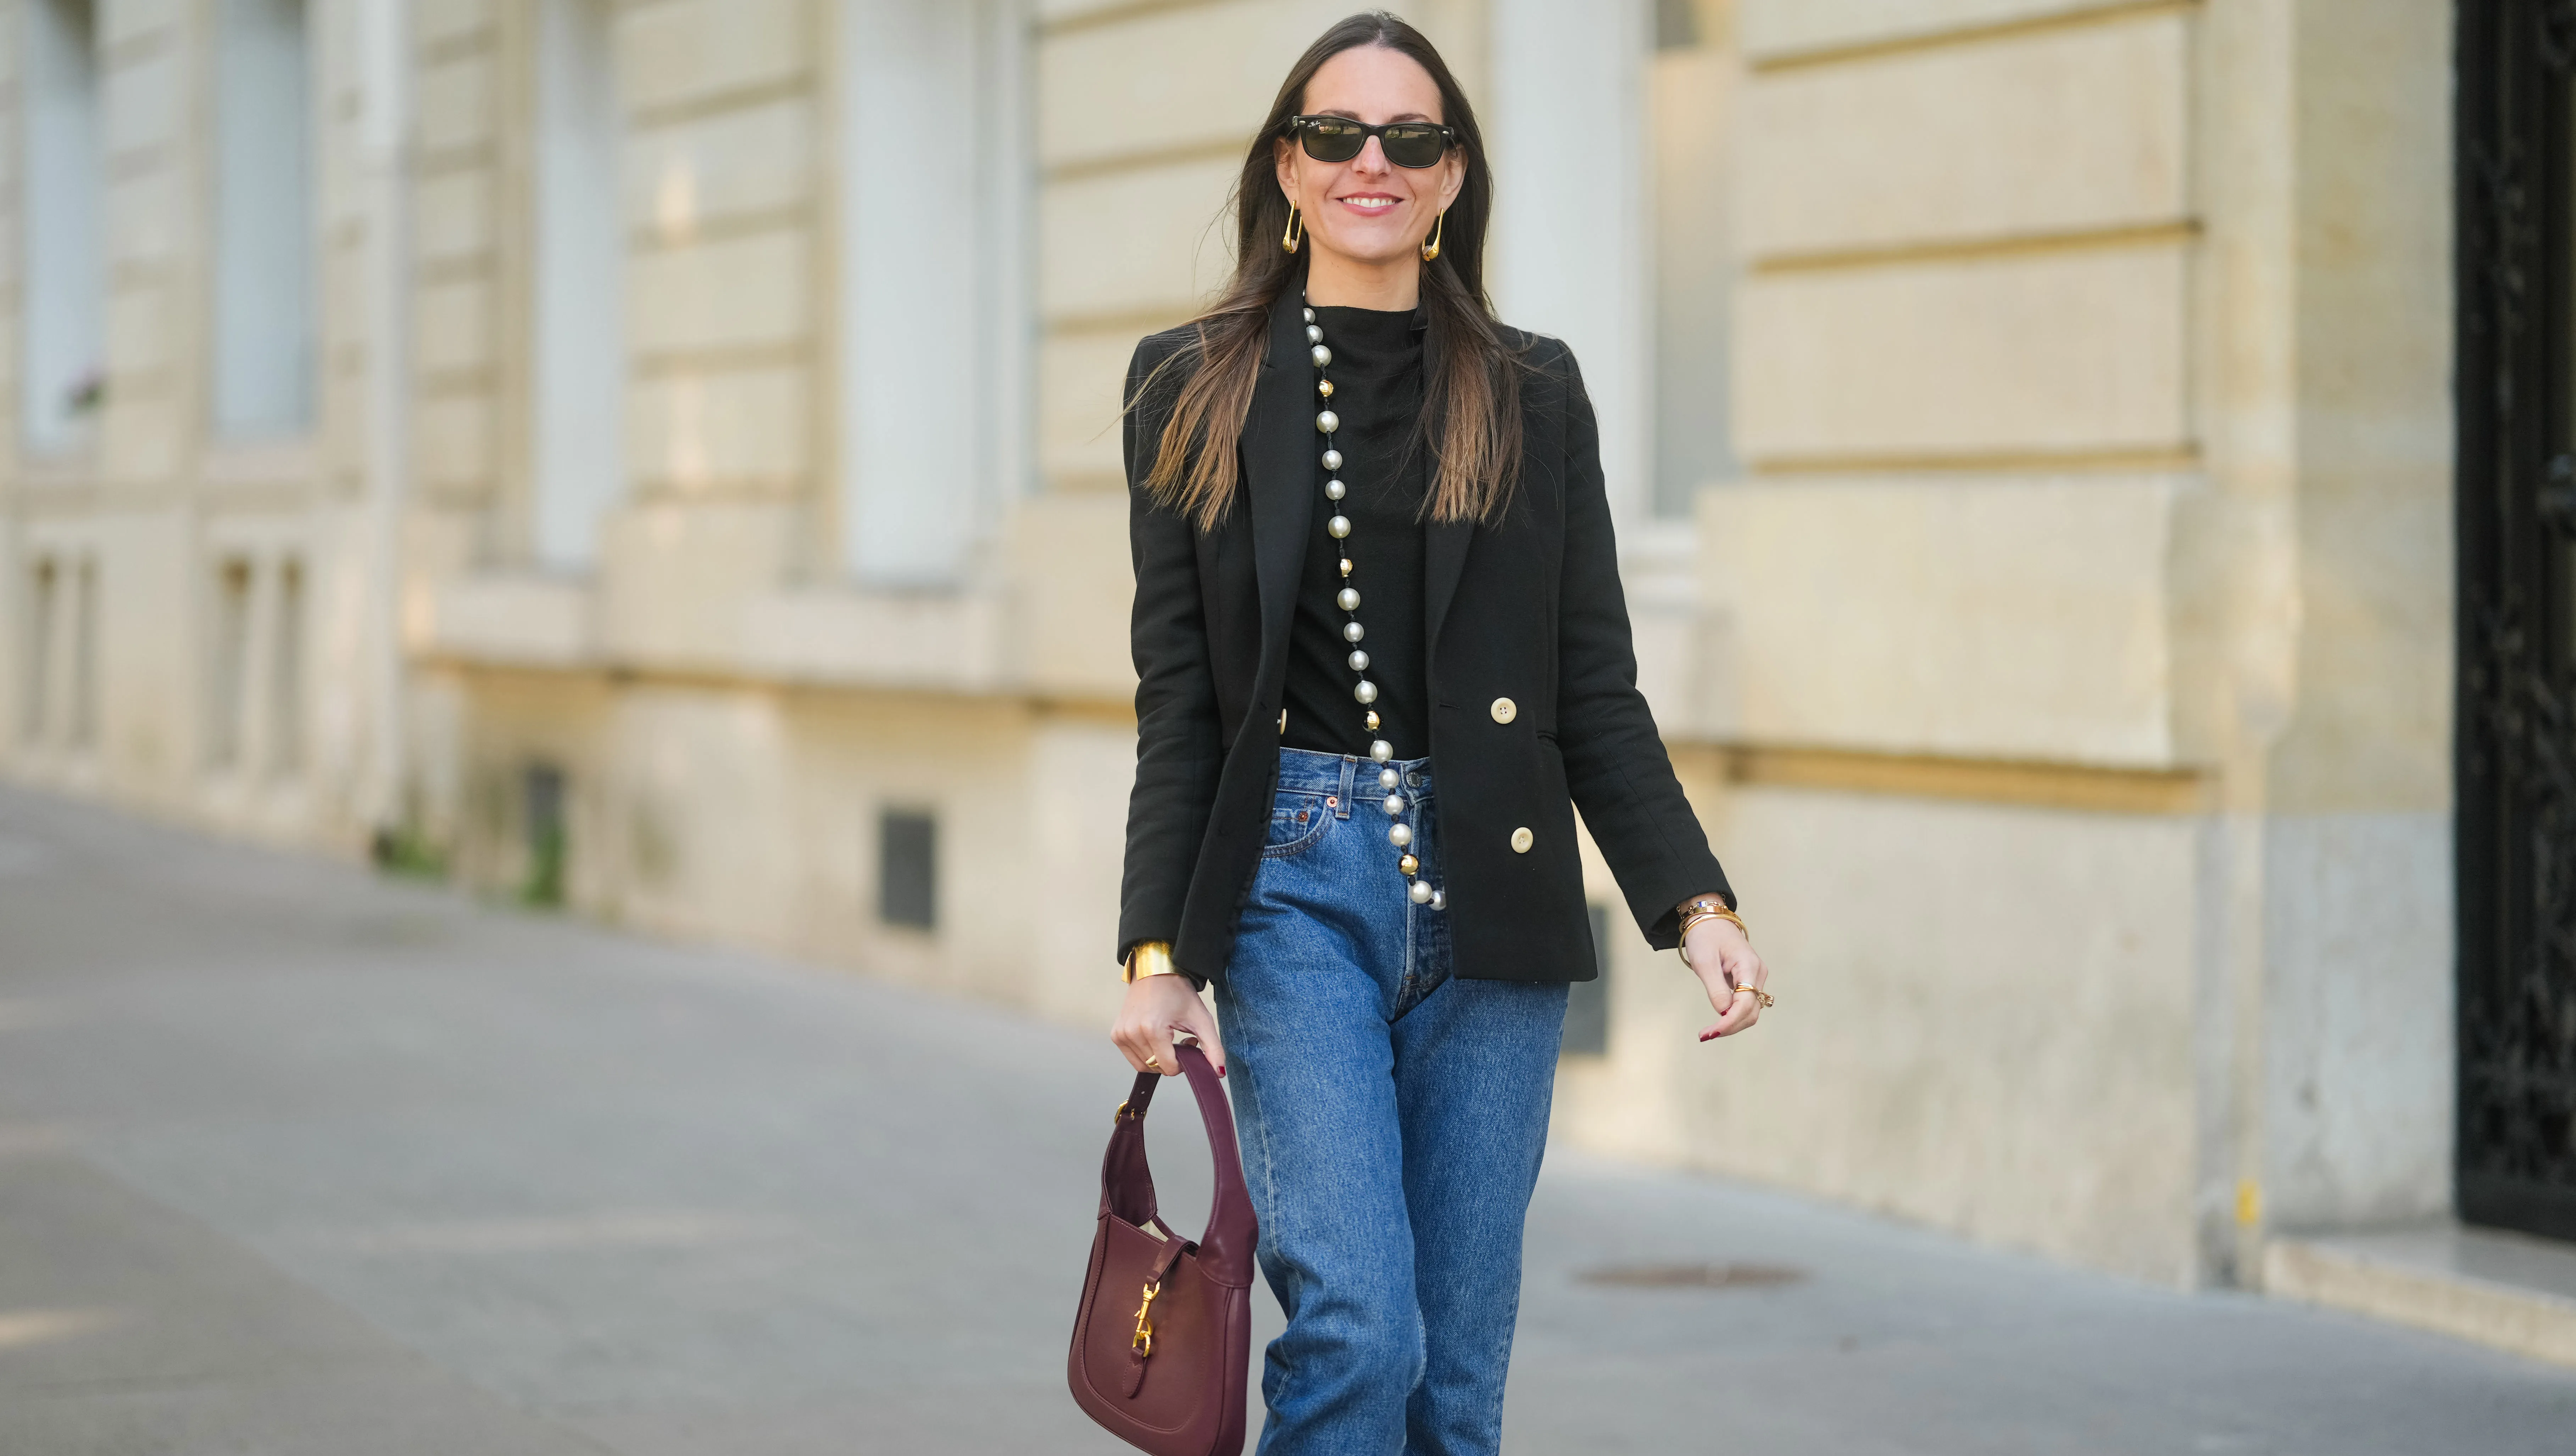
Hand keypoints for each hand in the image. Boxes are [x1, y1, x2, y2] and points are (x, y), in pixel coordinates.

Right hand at [1112, 973, 1226, 1076]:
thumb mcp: (1201, 1019)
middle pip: (1157, 1068)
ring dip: (1158, 1058)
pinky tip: (1155, 1037)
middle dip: (1171, 1060)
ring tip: (1168, 1037)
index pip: (1169, 1068)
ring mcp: (1121, 1034)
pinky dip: (1146, 1054)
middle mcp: (1132, 1033)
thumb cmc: (1178, 992)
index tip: (1189, 1042)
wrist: (1156, 971)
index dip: (1183, 1063)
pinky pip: (1133, 1058)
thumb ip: (1213, 1048)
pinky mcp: (1116, 1035)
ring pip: (1144, 1066)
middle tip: (1180, 1038)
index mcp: (1152, 1030)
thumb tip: (1219, 1072)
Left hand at [1684, 917, 1767, 1042]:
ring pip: (1750, 1010)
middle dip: (1730, 1026)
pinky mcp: (1749, 980)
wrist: (1709, 920)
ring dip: (1732, 1024)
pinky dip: (1733, 1015)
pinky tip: (1718, 1021)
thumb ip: (1716, 989)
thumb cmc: (1705, 936)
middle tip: (1705, 1035)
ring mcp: (1755, 977)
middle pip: (1751, 1011)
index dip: (1730, 1022)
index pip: (1746, 1003)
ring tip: (1709, 1031)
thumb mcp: (1704, 962)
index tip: (1710, 1033)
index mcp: (1748, 966)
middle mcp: (1757, 973)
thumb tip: (1724, 1013)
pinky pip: (1745, 1004)